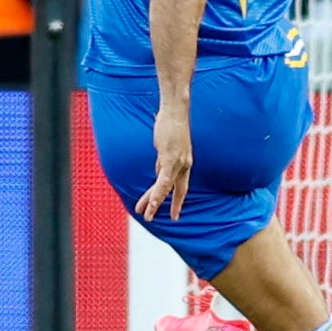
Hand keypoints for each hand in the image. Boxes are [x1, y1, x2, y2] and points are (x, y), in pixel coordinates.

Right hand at [140, 102, 196, 219]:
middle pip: (173, 190)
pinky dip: (157, 194)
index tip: (175, 215)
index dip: (178, 201)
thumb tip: (159, 171)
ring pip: (166, 188)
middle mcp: (185, 165)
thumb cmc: (171, 125)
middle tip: (153, 219)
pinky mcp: (170, 158)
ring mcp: (179, 162)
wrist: (175, 111)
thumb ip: (164, 160)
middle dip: (163, 205)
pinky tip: (153, 204)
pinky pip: (163, 181)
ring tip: (147, 217)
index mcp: (185, 163)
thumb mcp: (167, 147)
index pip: (182, 186)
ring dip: (155, 204)